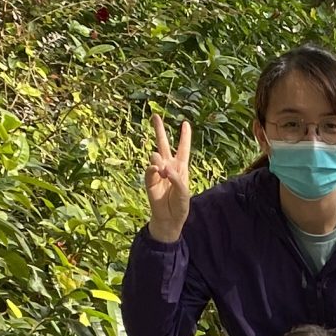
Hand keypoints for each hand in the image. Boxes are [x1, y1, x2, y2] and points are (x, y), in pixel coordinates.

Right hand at [143, 114, 195, 243]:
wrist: (169, 219)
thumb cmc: (180, 206)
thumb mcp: (184, 192)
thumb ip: (176, 178)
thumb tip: (163, 167)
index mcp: (181, 168)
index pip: (183, 149)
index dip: (185, 137)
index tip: (185, 123)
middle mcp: (169, 167)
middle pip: (163, 144)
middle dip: (159, 130)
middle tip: (155, 116)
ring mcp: (158, 173)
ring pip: (155, 156)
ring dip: (159, 160)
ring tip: (163, 170)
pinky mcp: (149, 180)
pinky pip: (150, 169)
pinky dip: (153, 169)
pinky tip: (157, 171)